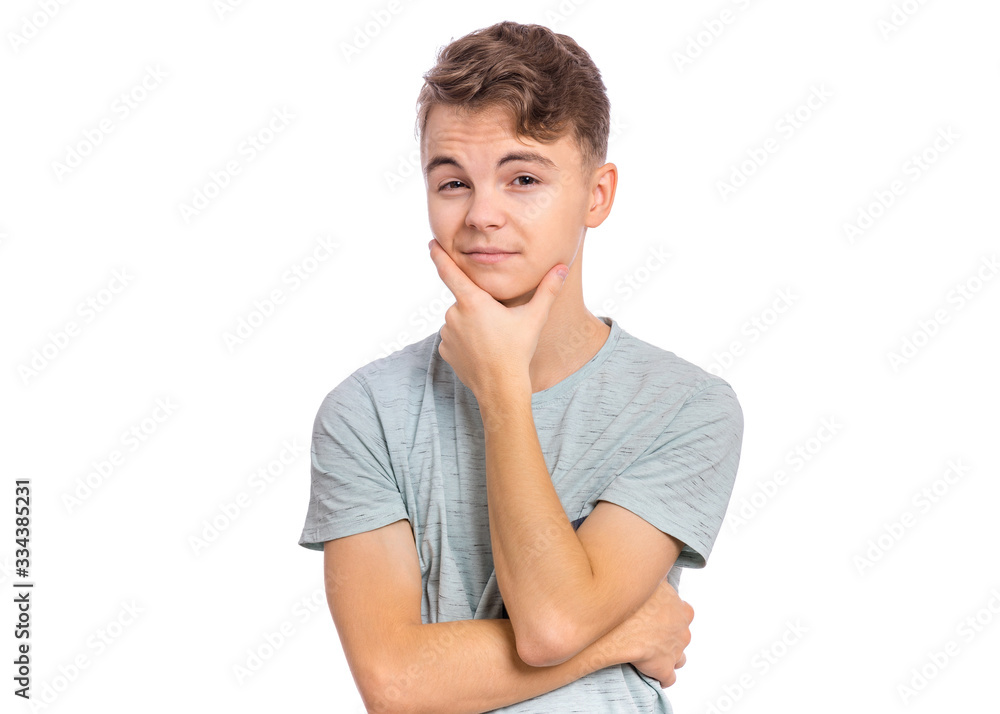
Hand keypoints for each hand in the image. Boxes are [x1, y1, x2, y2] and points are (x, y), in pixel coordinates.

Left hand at [427, 238, 568, 401]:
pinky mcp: (444, 350)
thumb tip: (563, 267)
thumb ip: (547, 290)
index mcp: (473, 302)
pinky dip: (465, 341)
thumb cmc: (518, 351)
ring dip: (472, 325)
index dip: (440, 255)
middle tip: (498, 327)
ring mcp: (447, 334)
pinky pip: (454, 338)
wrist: (501, 388)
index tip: (432, 243)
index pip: (450, 272)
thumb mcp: (535, 318)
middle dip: (480, 309)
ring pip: (460, 320)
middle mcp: (454, 314)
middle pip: (466, 302)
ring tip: (491, 341)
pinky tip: (480, 351)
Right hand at [604, 579, 693, 687]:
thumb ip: (652, 574)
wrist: (617, 621)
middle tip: (650, 634)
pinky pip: (667, 678)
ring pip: (678, 657)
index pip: (684, 613)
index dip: (670, 616)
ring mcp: (675, 650)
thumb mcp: (646, 578)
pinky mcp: (663, 668)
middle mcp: (682, 629)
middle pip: (682, 636)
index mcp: (679, 608)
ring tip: (648, 654)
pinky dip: (660, 677)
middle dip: (670, 637)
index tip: (656, 617)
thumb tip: (651, 560)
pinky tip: (646, 672)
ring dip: (667, 656)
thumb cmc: (630, 598)